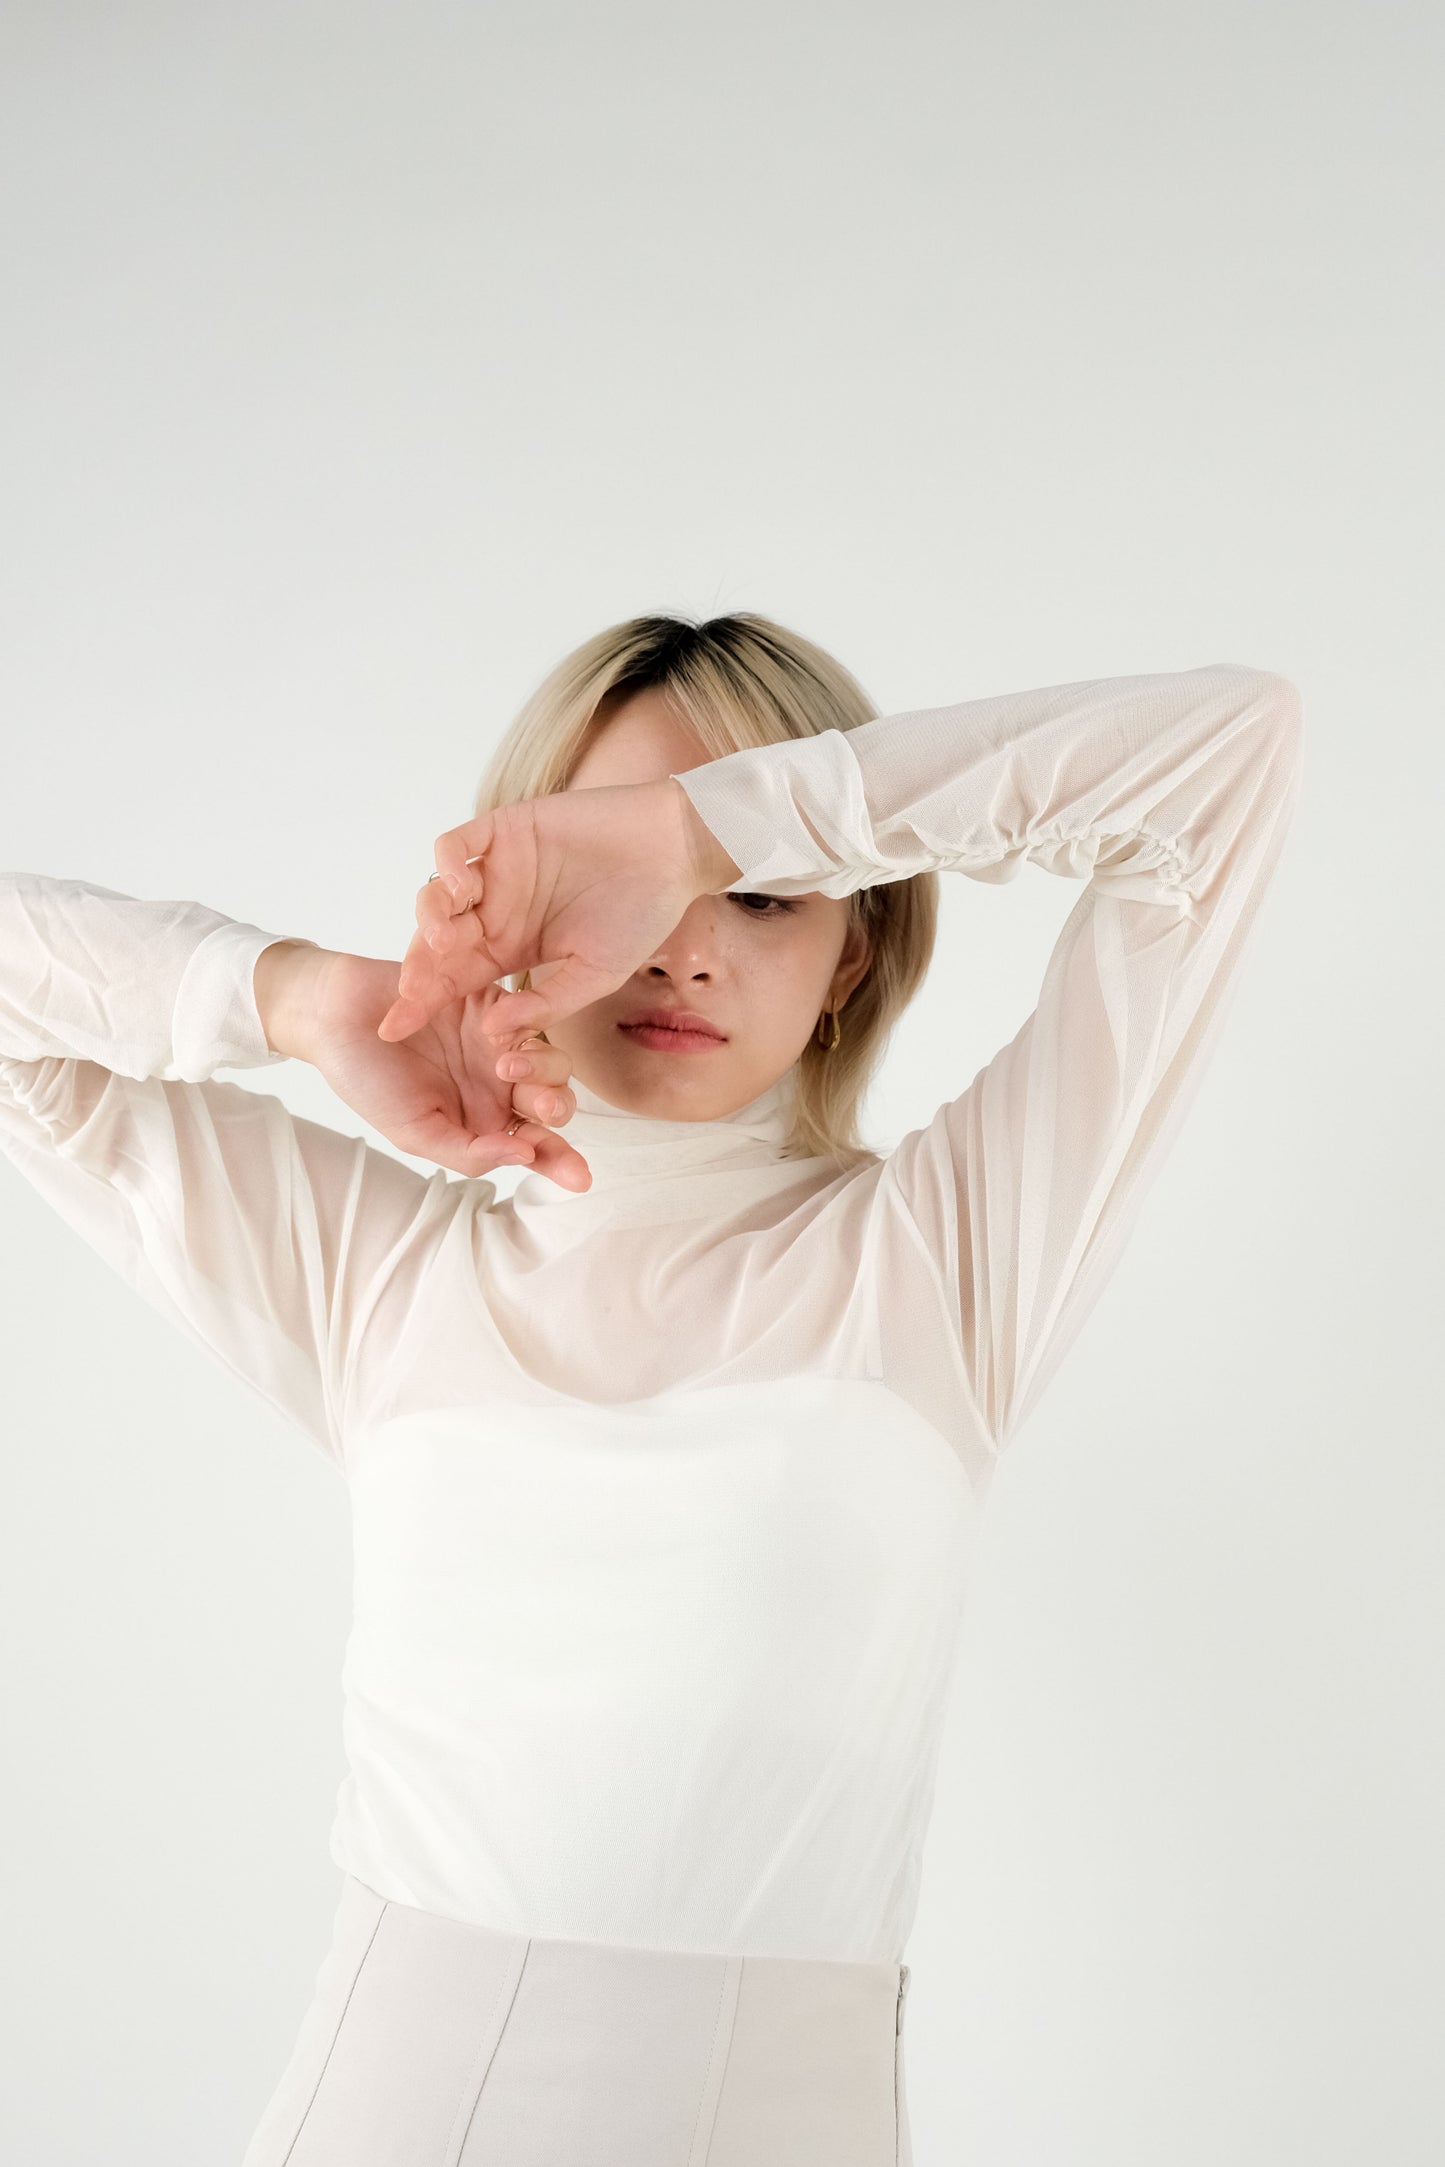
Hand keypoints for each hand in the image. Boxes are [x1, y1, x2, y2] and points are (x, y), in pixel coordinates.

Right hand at [255, 942, 591, 1186]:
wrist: (334, 1018)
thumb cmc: (367, 1081)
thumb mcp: (414, 1132)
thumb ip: (468, 1152)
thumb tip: (523, 1158)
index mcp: (485, 1123)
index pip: (534, 1146)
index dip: (560, 1161)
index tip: (579, 1177)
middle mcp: (501, 1087)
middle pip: (553, 1102)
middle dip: (555, 1108)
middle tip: (542, 1108)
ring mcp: (500, 1044)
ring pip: (550, 1059)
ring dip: (543, 1070)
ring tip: (508, 1066)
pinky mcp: (494, 1002)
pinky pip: (525, 1016)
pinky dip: (521, 1029)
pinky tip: (499, 1035)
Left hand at [377, 776, 741, 1045]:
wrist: (673, 850)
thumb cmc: (641, 914)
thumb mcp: (595, 975)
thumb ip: (546, 1005)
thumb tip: (495, 1037)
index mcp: (511, 948)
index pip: (455, 980)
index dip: (422, 1003)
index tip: (394, 1031)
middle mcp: (495, 910)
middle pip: (437, 941)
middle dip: (418, 968)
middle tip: (409, 994)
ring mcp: (496, 869)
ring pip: (437, 894)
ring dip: (432, 920)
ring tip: (446, 943)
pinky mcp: (504, 829)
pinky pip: (456, 845)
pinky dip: (447, 866)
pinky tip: (460, 890)